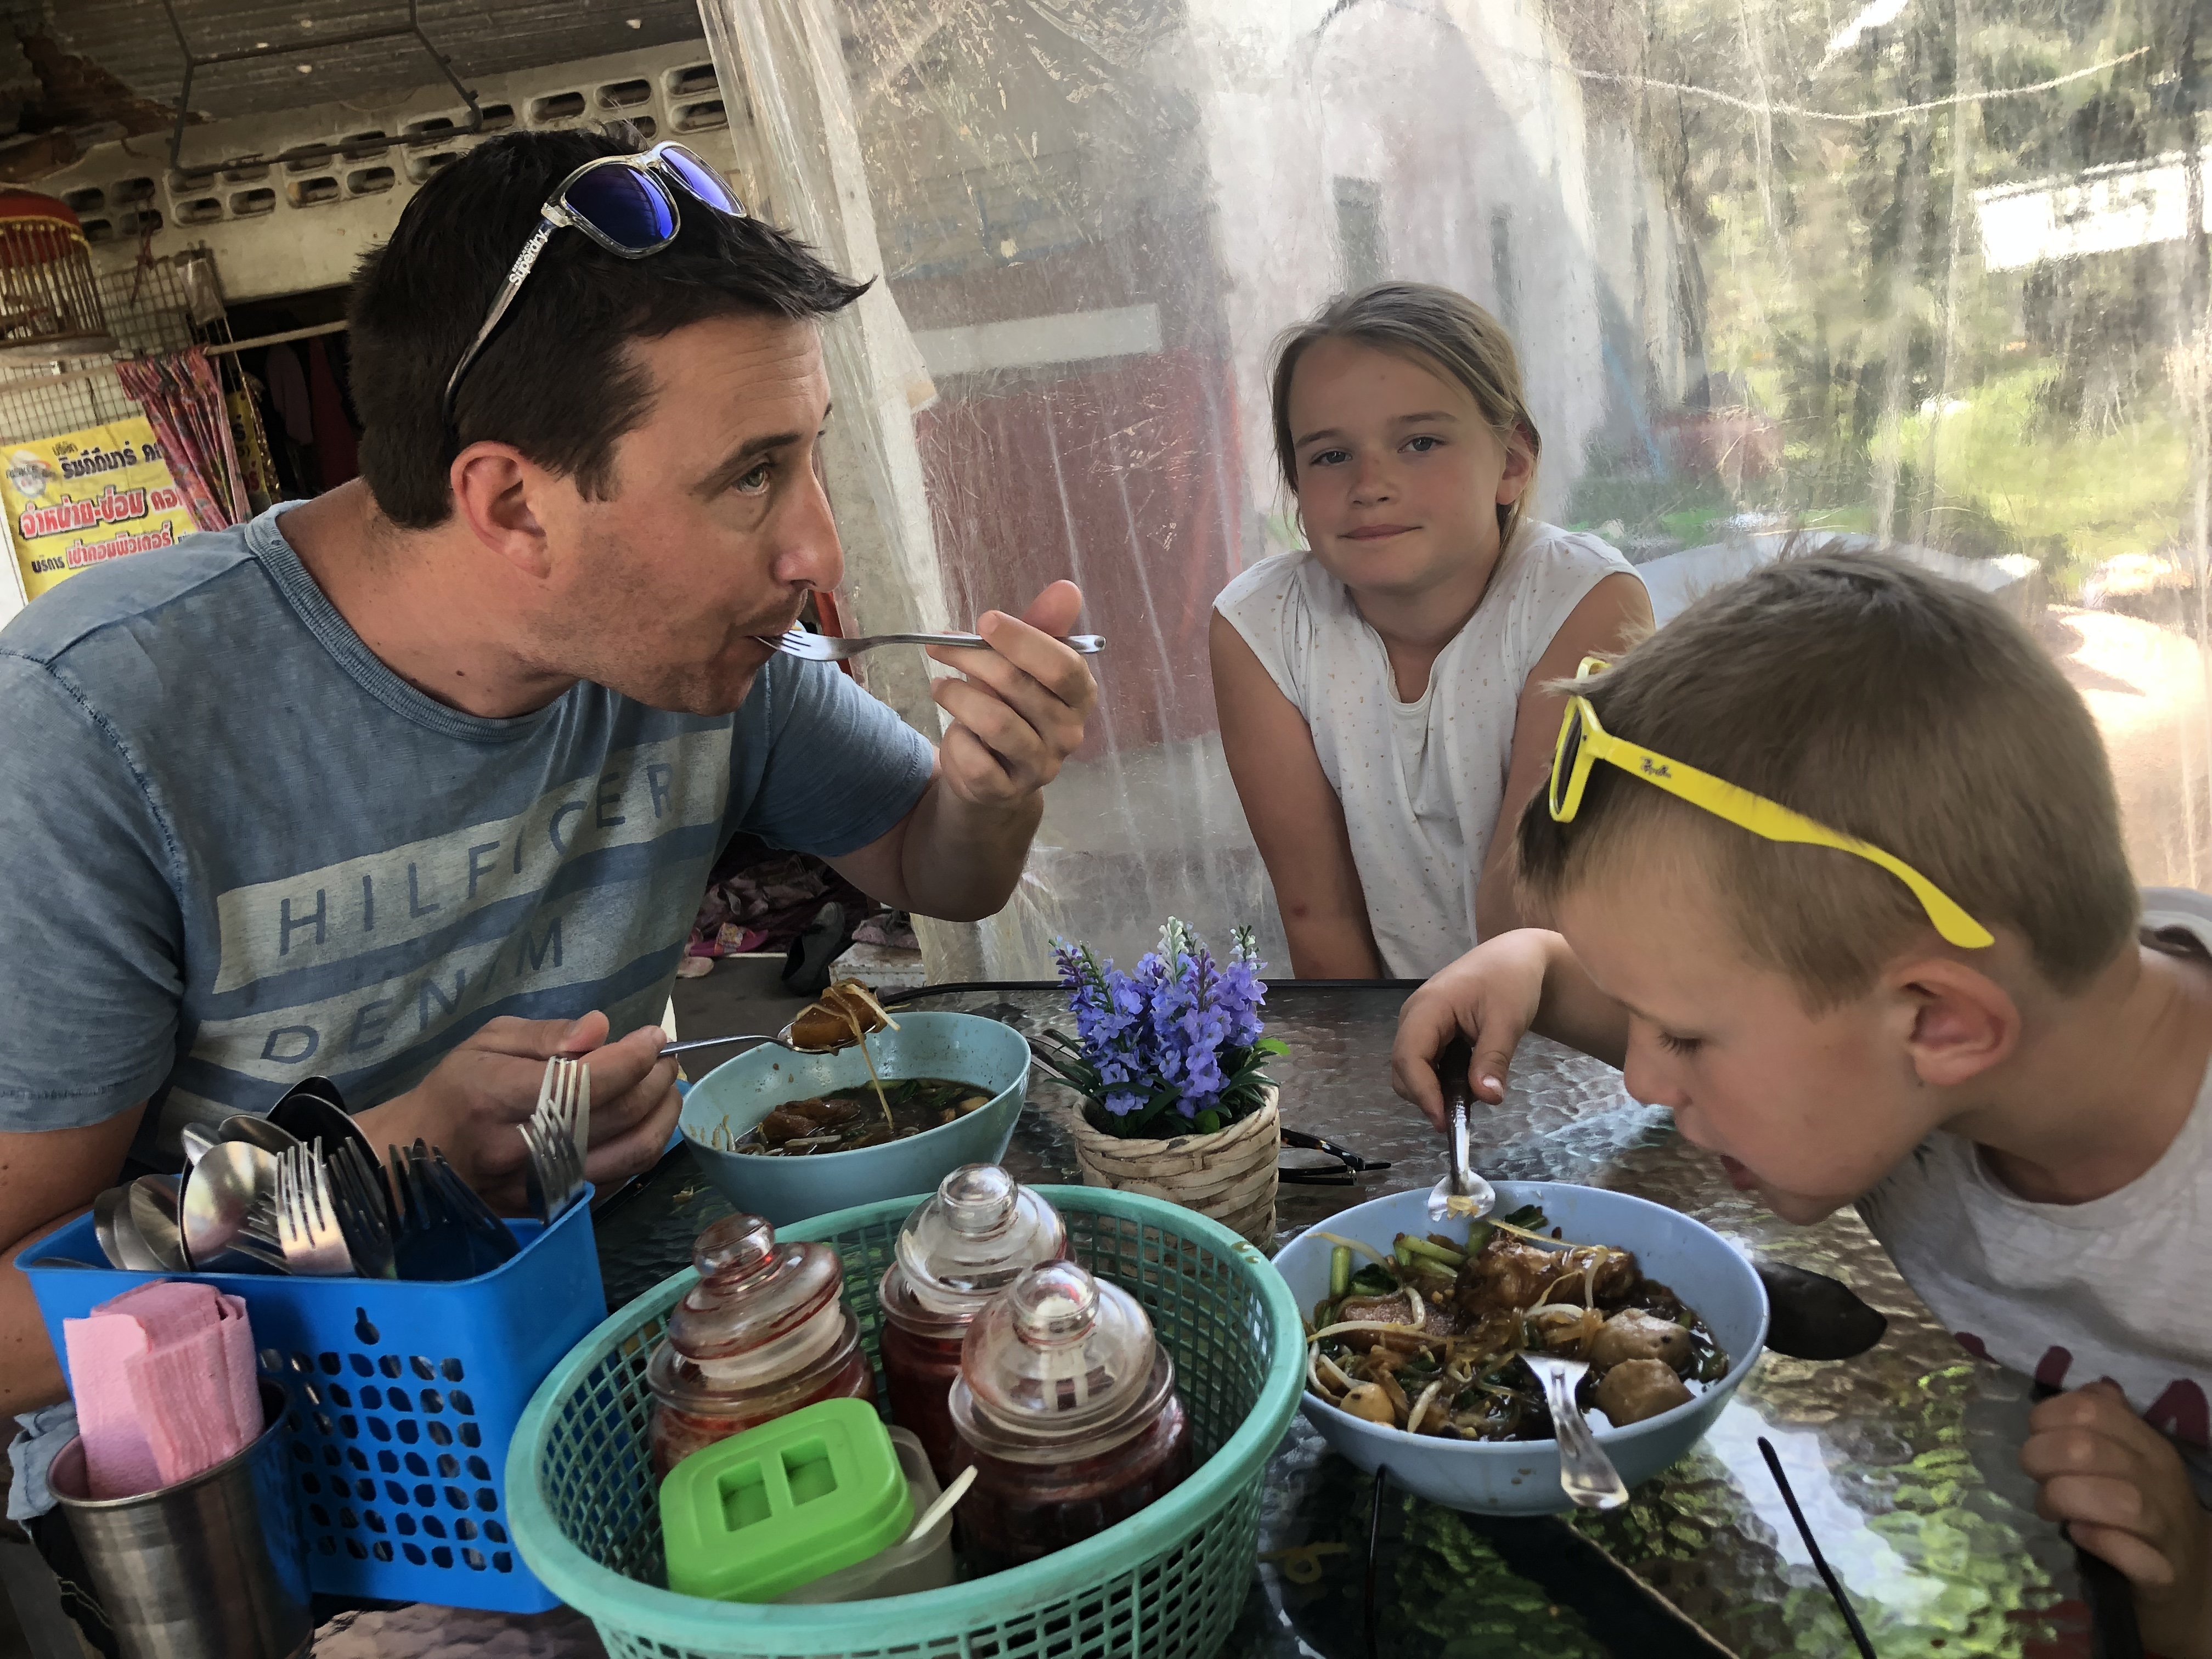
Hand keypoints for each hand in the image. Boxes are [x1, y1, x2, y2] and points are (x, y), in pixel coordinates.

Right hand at [355, 1011, 680, 1212]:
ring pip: (631, 1155)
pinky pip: (620, 1179)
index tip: (654, 1036)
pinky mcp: (556, 1207)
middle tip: (666, 1059)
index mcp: (501, 1097)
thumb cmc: (455, 1092)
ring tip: (666, 1088)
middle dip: (656, 1081)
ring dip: (663, 1117)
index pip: (587, 1080)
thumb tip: (601, 1028)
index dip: (633, 1057)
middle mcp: (525, 1147)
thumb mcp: (487, 1044)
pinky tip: (645, 1122)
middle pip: (619, 1116)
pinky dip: (644, 1147)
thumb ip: (545, 1034)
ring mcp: (544, 1185)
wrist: (417, 1161)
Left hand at [924, 580, 1096, 808]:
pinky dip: (955, 739)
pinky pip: (975, 760)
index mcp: (1080, 696)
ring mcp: (1041, 766)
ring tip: (939, 685)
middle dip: (973, 658)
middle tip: (940, 646)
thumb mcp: (1024, 664)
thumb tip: (1067, 589)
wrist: (992, 775)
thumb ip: (1042, 628)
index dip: (1022, 640)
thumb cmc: (1009, 706)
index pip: (1062, 666)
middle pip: (1020, 686)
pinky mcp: (1007, 791)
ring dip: (957, 696)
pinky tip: (954, 730)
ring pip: (995, 722)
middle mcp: (1069, 733)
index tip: (984, 621)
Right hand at [1389, 931, 1552, 1129]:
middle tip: (1459, 1118)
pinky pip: (1424, 1064)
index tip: (1444, 1121)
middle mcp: (1414, 1017)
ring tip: (1468, 1100)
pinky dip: (1440, 1082)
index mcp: (1427, 1007)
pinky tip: (1466, 1086)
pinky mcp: (1429, 1033)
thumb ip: (1493, 1059)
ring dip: (1433, 1091)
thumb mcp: (1507, 1020)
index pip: (1409, 1056)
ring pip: (1411, 1070)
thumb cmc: (1511, 982)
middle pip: (1403, 1068)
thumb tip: (1487, 1098)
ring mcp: (1419, 1025)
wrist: (1516, 960)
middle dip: (1425, 1096)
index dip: (1422, 1092)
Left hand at [2020, 1380, 2211, 1658]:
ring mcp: (2167, 1528)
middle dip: (2042, 1459)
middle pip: (2086, 1450)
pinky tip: (2079, 1535)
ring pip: (2116, 1501)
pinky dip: (2097, 1541)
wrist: (2188, 1575)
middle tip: (2037, 1477)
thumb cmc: (2142, 1508)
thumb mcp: (2126, 1458)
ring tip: (2050, 1508)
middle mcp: (2160, 1480)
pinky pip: (2131, 1554)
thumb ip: (2101, 1423)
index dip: (2047, 1418)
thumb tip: (2078, 1393)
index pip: (2090, 1409)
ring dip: (2064, 1499)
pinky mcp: (2163, 1573)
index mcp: (2147, 1444)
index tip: (2036, 1438)